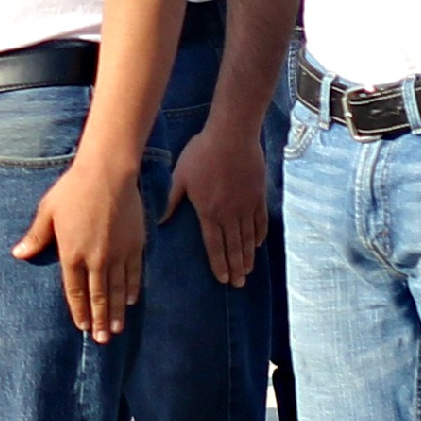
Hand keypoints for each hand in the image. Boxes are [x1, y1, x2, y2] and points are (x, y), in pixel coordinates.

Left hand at [14, 148, 145, 340]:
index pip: (75, 291)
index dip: (79, 310)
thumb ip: (36, 236)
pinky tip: (130, 302)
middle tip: (101, 340)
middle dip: (99, 320)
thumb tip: (18, 254)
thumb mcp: (48, 212)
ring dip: (116, 312)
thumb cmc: (72, 190)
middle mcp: (96, 259)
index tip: (81, 326)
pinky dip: (132, 289)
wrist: (107, 174)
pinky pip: (134, 274)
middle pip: (98, 297)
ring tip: (116, 330)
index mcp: (72, 253)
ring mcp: (118, 254)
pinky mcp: (135, 245)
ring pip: (117, 290)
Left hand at [166, 114, 270, 286]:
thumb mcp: (181, 176)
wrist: (232, 137)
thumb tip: (159, 220)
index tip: (222, 279)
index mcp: (208, 212)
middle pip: (233, 247)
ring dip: (248, 256)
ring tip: (248, 271)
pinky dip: (259, 235)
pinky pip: (260, 221)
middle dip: (235, 268)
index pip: (214, 245)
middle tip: (238, 284)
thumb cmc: (202, 153)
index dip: (218, 264)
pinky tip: (258, 245)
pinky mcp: (258, 196)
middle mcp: (229, 214)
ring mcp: (246, 206)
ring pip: (248, 238)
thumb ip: (172, 200)